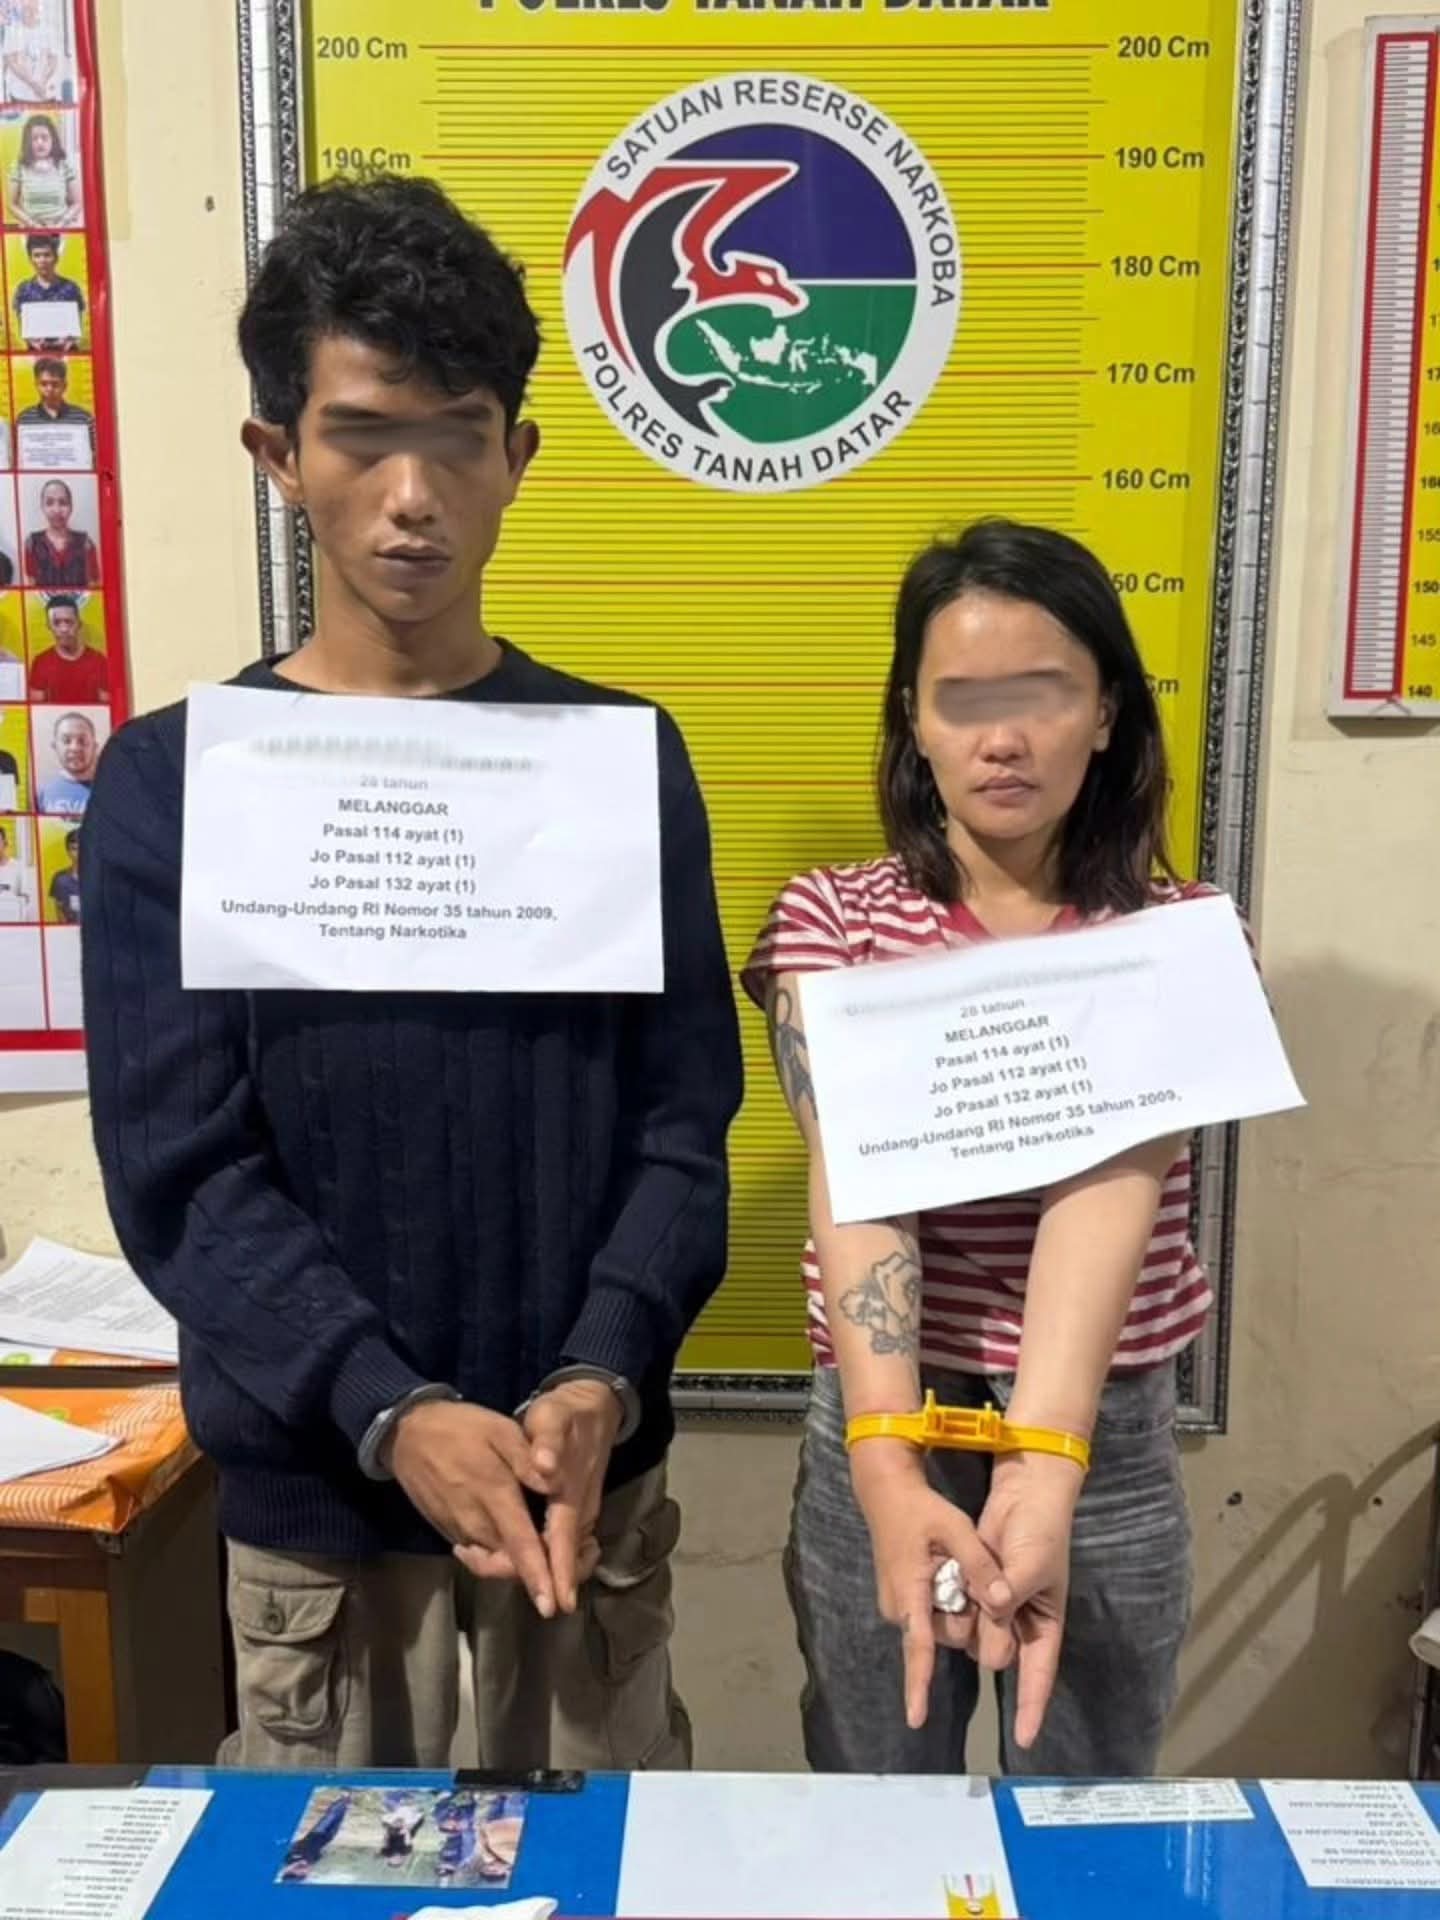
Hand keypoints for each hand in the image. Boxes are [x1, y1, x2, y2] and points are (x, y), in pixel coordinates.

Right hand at [389, 1400, 556, 1616]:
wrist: (407, 1434)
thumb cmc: (459, 1428)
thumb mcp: (499, 1429)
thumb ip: (527, 1459)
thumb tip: (557, 1486)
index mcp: (494, 1494)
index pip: (520, 1544)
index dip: (537, 1576)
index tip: (551, 1606)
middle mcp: (475, 1521)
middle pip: (509, 1564)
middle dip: (537, 1576)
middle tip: (568, 1574)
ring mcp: (459, 1530)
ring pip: (494, 1563)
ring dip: (518, 1568)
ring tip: (545, 1563)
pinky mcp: (449, 1533)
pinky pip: (478, 1556)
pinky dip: (498, 1559)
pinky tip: (514, 1547)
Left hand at [519, 1380, 622, 1612]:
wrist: (594, 1405)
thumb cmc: (568, 1413)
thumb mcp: (553, 1417)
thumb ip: (548, 1442)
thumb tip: (545, 1468)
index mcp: (571, 1495)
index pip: (564, 1543)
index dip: (559, 1574)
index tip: (556, 1606)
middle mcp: (580, 1513)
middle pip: (565, 1560)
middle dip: (543, 1581)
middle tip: (500, 1577)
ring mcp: (580, 1515)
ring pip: (566, 1557)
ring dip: (543, 1572)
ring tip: (498, 1569)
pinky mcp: (575, 1513)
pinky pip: (564, 1547)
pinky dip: (548, 1559)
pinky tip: (521, 1556)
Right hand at [851, 1442, 1015, 1730]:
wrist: (886, 1493)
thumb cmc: (921, 1509)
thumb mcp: (956, 1529)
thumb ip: (979, 1566)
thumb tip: (1001, 1602)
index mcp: (909, 1594)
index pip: (918, 1648)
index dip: (918, 1684)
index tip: (916, 1718)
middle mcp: (900, 1608)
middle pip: (945, 1633)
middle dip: (963, 1610)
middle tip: (963, 1566)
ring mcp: (899, 1606)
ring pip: (941, 1624)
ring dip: (956, 1602)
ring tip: (952, 1562)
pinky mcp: (903, 1600)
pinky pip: (933, 1613)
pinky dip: (947, 1597)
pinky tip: (946, 1567)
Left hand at [975, 1452, 1083, 1748]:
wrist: (1025, 1494)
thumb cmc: (1041, 1533)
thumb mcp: (1031, 1565)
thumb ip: (1009, 1593)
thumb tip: (994, 1609)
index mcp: (1044, 1624)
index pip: (1039, 1675)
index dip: (1032, 1707)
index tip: (1025, 1741)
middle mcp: (1018, 1622)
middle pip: (995, 1654)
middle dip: (989, 1634)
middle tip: (992, 1597)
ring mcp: (994, 1606)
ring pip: (972, 1635)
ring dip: (969, 1615)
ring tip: (972, 1583)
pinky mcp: (974, 1589)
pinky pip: (960, 1610)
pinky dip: (957, 1598)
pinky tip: (954, 1580)